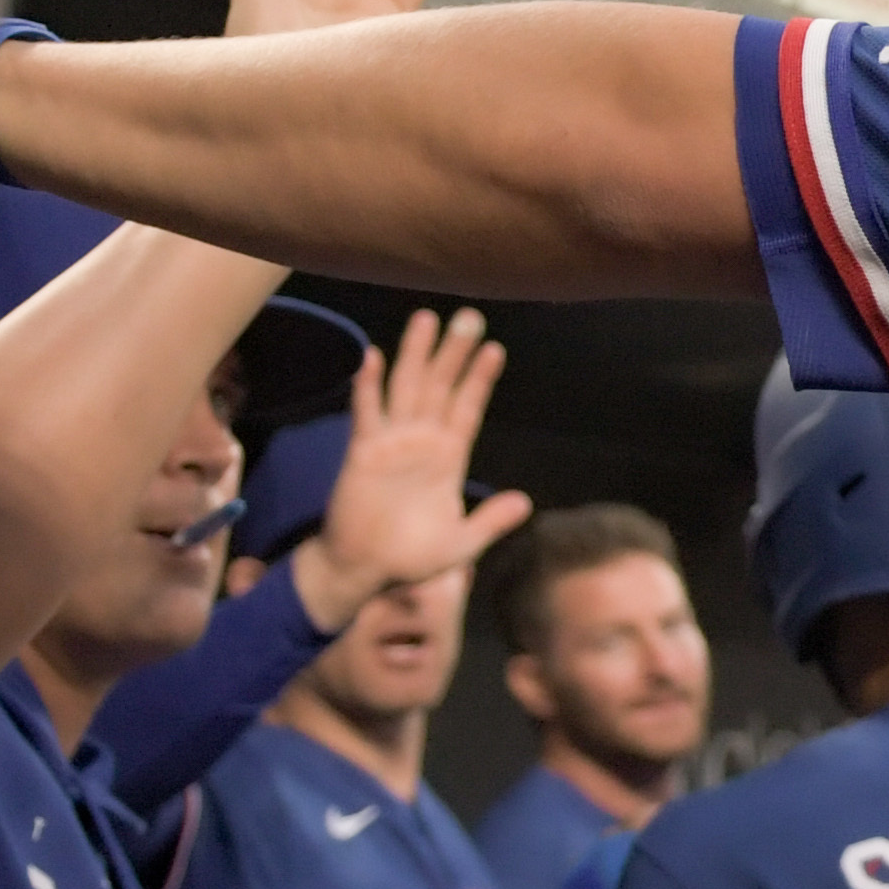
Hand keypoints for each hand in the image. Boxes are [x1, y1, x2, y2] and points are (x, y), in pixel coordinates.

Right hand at [292, 308, 535, 628]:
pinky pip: (367, 414)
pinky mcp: (362, 453)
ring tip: (427, 319)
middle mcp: (422, 442)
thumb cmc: (411, 558)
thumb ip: (490, 522)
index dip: (480, 380)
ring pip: (406, 389)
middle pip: (440, 388)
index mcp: (449, 458)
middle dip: (453, 353)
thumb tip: (526, 503)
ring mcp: (391, 443)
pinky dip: (369, 386)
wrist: (363, 571)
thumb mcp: (460, 545)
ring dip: (416, 355)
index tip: (495, 349)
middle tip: (468, 316)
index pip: (468, 409)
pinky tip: (374, 357)